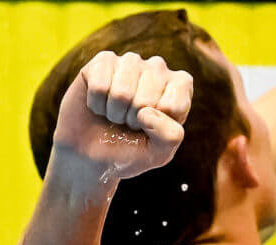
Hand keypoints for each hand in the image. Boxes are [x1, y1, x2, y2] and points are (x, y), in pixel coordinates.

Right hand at [51, 51, 193, 181]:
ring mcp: (131, 61)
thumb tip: (146, 111)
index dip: (158, 127)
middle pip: (146, 100)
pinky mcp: (103, 61)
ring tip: (116, 114)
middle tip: (129, 123)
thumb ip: (170, 136)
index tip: (151, 129)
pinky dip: (97, 105)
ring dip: (115, 113)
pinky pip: (99, 86)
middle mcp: (158, 67)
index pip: (174, 105)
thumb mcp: (159, 153)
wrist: (94, 153)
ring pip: (122, 92)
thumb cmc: (132, 150)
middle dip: (133, 121)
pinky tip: (100, 104)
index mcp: (181, 86)